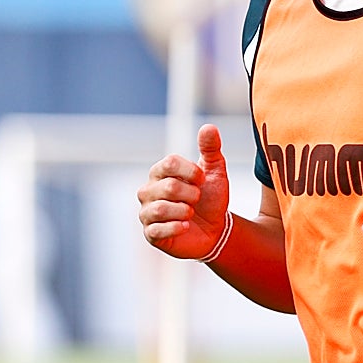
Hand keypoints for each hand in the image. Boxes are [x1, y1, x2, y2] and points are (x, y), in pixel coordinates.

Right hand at [137, 124, 230, 259]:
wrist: (216, 230)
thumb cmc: (211, 198)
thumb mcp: (215, 171)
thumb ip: (211, 149)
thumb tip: (209, 127)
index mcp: (160, 172)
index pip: (169, 163)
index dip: (191, 172)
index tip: (202, 180)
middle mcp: (148, 190)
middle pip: (168, 187)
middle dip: (191, 195)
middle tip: (198, 200)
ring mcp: (147, 213)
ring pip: (161, 209)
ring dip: (184, 211)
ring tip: (191, 213)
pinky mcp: (151, 234)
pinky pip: (158, 230)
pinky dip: (177, 227)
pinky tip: (186, 226)